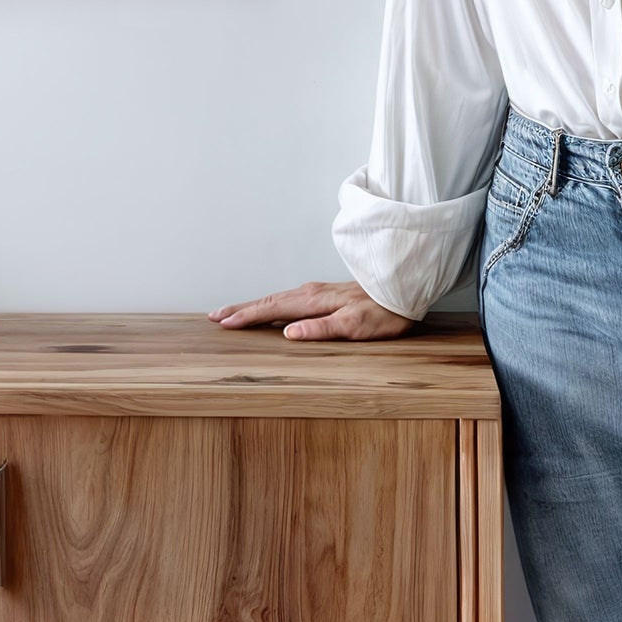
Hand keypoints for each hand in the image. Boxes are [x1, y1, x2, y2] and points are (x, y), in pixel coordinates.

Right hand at [208, 279, 418, 339]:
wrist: (405, 289)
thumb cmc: (384, 312)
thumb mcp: (355, 326)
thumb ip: (321, 329)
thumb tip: (288, 333)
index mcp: (313, 301)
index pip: (272, 309)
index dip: (246, 317)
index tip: (224, 323)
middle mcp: (311, 292)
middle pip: (269, 300)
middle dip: (241, 308)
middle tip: (216, 316)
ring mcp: (318, 291)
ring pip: (277, 298)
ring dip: (254, 305)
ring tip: (235, 312)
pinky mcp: (326, 294)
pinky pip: (289, 298)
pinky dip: (271, 303)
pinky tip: (272, 308)